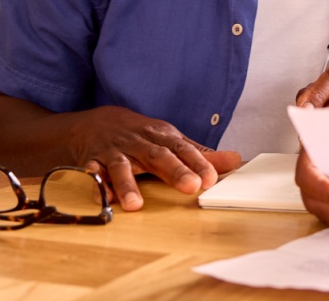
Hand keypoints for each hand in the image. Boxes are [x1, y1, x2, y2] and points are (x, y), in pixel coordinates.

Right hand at [69, 106, 241, 210]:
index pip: (184, 149)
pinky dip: (95, 183)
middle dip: (175, 171)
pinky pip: (92, 171)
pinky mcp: (93, 160)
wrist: (98, 122)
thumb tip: (235, 160)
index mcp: (163, 137)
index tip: (212, 179)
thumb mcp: (171, 140)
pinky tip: (102, 197)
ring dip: (127, 185)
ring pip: (121, 166)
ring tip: (136, 205)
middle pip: (159, 156)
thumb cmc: (143, 136)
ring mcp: (116, 151)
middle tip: (191, 187)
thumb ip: (201, 153)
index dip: (199, 163)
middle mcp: (141, 143)